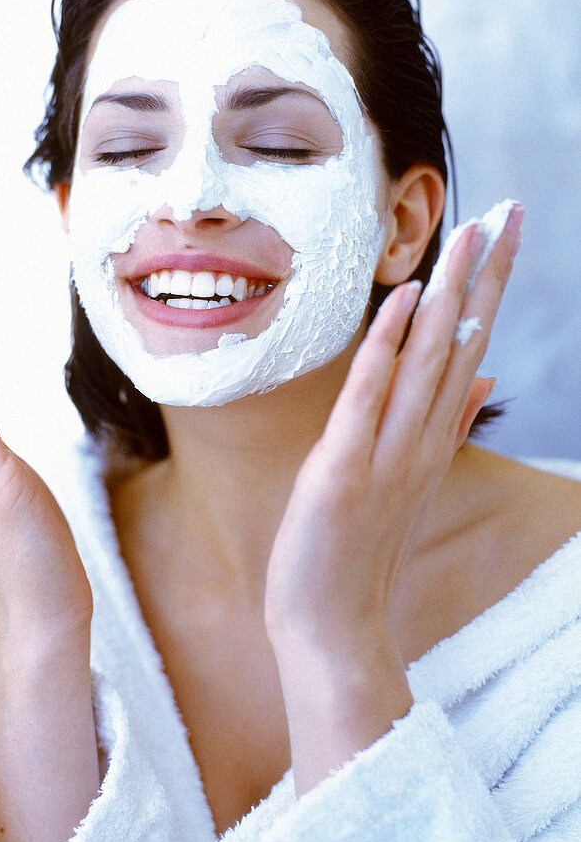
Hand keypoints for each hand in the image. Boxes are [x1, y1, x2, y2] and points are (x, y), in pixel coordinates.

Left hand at [264, 204, 521, 789]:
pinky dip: (389, 348)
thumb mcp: (404, 484)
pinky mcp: (345, 470)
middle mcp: (419, 442)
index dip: (488, 291)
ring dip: (451, 295)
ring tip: (474, 232)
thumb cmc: (358, 553)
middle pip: (462, 345)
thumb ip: (441, 428)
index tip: (504, 235)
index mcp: (430, 442)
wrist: (332, 630)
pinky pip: (370, 398)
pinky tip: (404, 299)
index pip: (468, 351)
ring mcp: (386, 456)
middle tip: (509, 210)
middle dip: (485, 276)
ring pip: (429, 362)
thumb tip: (478, 380)